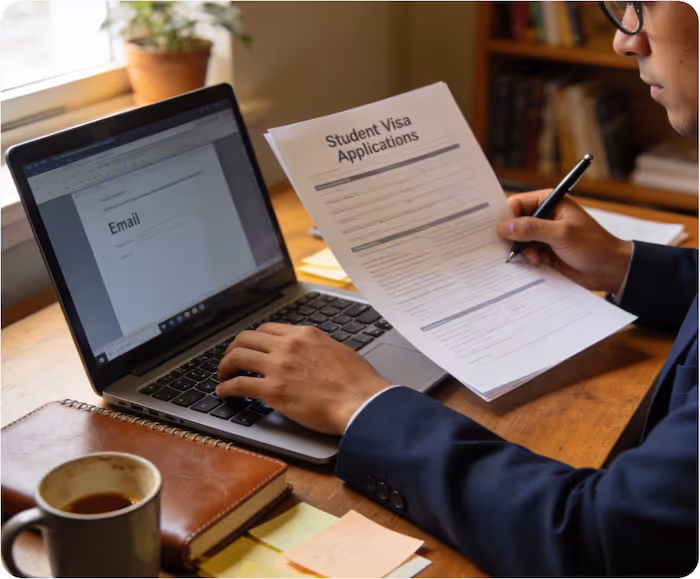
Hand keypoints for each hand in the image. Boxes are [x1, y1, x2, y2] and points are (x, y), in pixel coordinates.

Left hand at [216, 324, 391, 434]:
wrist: (361, 400)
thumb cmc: (357, 381)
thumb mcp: (337, 350)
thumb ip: (316, 347)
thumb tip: (310, 354)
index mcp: (304, 334)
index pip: (267, 329)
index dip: (254, 339)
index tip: (250, 347)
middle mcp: (287, 345)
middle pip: (246, 338)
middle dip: (233, 349)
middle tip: (230, 360)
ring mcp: (278, 366)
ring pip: (237, 357)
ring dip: (224, 366)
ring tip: (222, 375)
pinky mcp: (272, 391)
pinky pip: (239, 385)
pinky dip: (226, 388)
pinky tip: (224, 392)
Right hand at [497, 190, 632, 293]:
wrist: (610, 270)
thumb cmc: (594, 246)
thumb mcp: (561, 234)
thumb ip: (532, 229)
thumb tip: (504, 226)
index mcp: (551, 203)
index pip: (518, 203)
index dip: (507, 215)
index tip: (498, 230)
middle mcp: (545, 217)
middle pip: (515, 222)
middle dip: (512, 235)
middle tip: (510, 246)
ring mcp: (544, 236)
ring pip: (519, 240)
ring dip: (521, 249)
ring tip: (534, 256)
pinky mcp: (544, 252)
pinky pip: (526, 254)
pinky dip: (527, 259)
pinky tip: (539, 262)